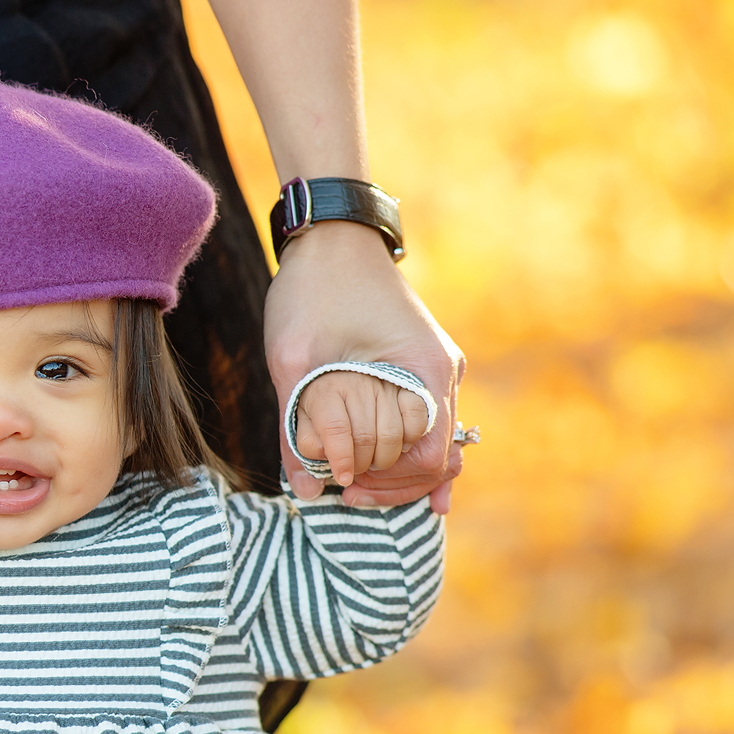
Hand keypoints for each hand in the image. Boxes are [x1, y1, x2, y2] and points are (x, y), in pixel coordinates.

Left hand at [263, 220, 466, 511]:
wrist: (330, 237)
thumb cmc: (313, 290)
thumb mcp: (292, 362)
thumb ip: (296, 429)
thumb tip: (304, 493)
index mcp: (426, 370)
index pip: (431, 457)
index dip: (392, 485)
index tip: (346, 491)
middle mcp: (442, 372)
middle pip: (437, 457)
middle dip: (394, 484)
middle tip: (345, 495)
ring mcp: (433, 369)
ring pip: (432, 441)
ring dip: (399, 471)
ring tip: (358, 489)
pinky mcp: (416, 365)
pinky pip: (422, 421)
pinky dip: (406, 451)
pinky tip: (392, 481)